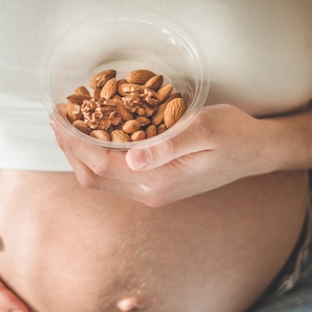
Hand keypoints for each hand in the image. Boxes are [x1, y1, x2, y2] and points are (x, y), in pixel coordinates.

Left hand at [52, 104, 276, 205]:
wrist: (255, 153)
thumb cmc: (233, 134)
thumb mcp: (204, 129)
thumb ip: (167, 145)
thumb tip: (130, 158)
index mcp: (159, 180)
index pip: (100, 164)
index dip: (74, 142)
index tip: (57, 117)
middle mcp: (151, 193)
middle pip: (93, 177)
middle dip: (69, 149)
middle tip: (56, 118)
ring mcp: (152, 193)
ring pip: (100, 180)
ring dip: (80, 154)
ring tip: (69, 125)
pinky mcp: (156, 187)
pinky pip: (113, 177)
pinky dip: (96, 158)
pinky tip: (95, 135)